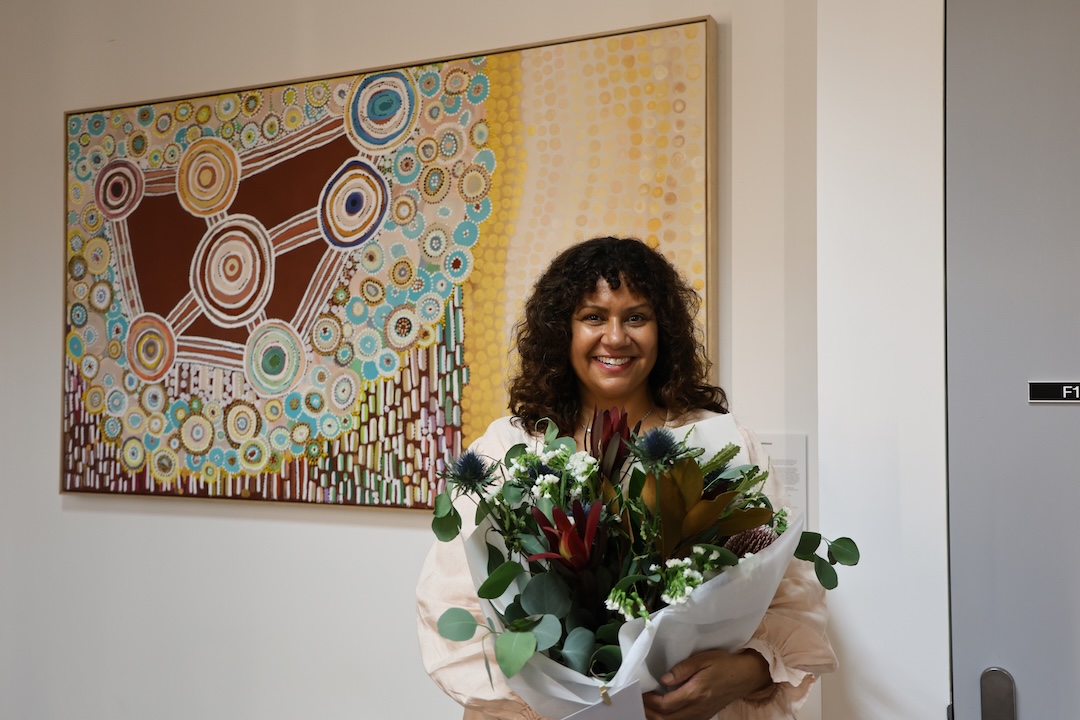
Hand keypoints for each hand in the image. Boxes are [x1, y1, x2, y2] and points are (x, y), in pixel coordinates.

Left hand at [641, 649, 771, 719]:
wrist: (745, 676)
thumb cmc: (724, 664)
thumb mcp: (703, 659)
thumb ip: (682, 669)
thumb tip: (664, 679)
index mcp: (696, 693)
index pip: (666, 704)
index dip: (650, 700)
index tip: (641, 691)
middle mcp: (697, 708)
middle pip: (666, 718)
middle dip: (649, 711)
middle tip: (638, 701)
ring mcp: (701, 715)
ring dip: (657, 717)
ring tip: (646, 706)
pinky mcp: (703, 717)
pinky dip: (668, 719)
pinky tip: (661, 711)